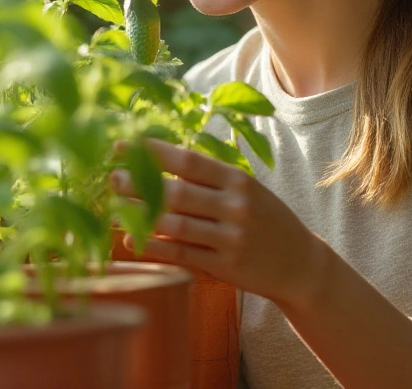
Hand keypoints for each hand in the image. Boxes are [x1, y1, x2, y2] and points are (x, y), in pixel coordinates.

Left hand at [112, 138, 320, 307]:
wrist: (300, 263)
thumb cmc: (264, 218)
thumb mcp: (245, 189)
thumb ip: (209, 178)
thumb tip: (158, 161)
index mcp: (237, 180)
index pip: (189, 161)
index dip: (153, 152)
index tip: (123, 145)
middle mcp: (234, 206)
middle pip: (176, 192)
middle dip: (138, 183)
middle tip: (111, 177)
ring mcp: (230, 237)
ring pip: (174, 224)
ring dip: (139, 216)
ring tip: (112, 209)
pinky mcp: (225, 265)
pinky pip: (181, 253)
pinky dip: (153, 246)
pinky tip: (131, 239)